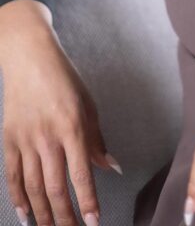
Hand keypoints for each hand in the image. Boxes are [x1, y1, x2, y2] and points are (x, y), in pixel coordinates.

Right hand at [1, 11, 121, 225]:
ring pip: (34, 187)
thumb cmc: (64, 79)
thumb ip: (97, 140)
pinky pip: (14, 176)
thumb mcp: (88, 104)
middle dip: (65, 217)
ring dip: (43, 214)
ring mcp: (25, 140)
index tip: (94, 222)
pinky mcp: (9, 140)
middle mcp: (48, 136)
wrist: (28, 58)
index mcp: (72, 126)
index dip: (88, 201)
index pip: (81, 173)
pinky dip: (18, 198)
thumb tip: (111, 168)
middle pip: (55, 187)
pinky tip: (25, 215)